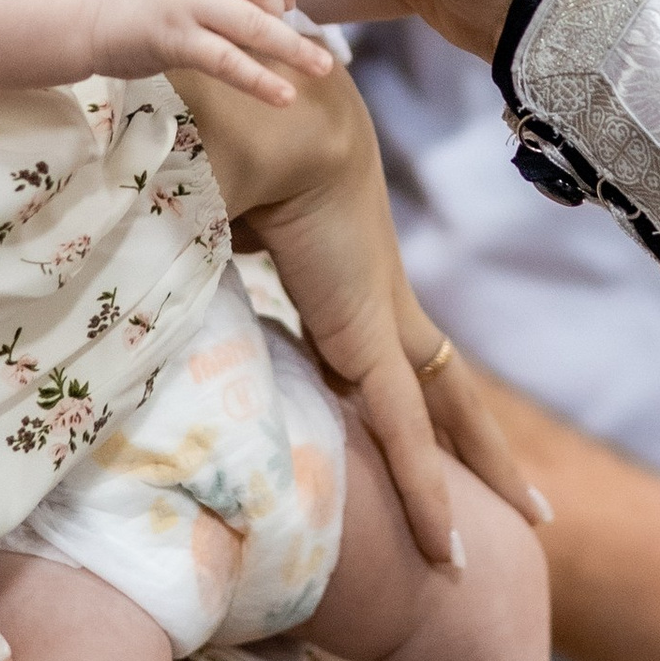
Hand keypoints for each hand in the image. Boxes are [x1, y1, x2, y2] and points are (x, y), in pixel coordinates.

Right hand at [86, 0, 334, 111]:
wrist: (79, 11)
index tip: (287, 2)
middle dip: (284, 15)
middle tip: (287, 37)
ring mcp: (186, 2)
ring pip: (255, 25)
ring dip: (294, 50)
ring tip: (322, 67)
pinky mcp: (175, 40)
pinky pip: (230, 62)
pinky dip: (262, 81)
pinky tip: (285, 96)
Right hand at [185, 62, 544, 567]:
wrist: (269, 113)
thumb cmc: (228, 143)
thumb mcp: (202, 211)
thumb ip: (183, 249)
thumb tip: (122, 259)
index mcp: (341, 271)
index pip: (375, 347)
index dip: (390, 386)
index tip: (395, 418)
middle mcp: (374, 297)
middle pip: (441, 383)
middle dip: (478, 439)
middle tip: (530, 497)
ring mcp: (382, 314)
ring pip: (446, 412)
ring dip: (480, 469)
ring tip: (537, 521)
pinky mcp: (372, 335)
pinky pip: (405, 430)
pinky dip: (424, 490)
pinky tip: (451, 547)